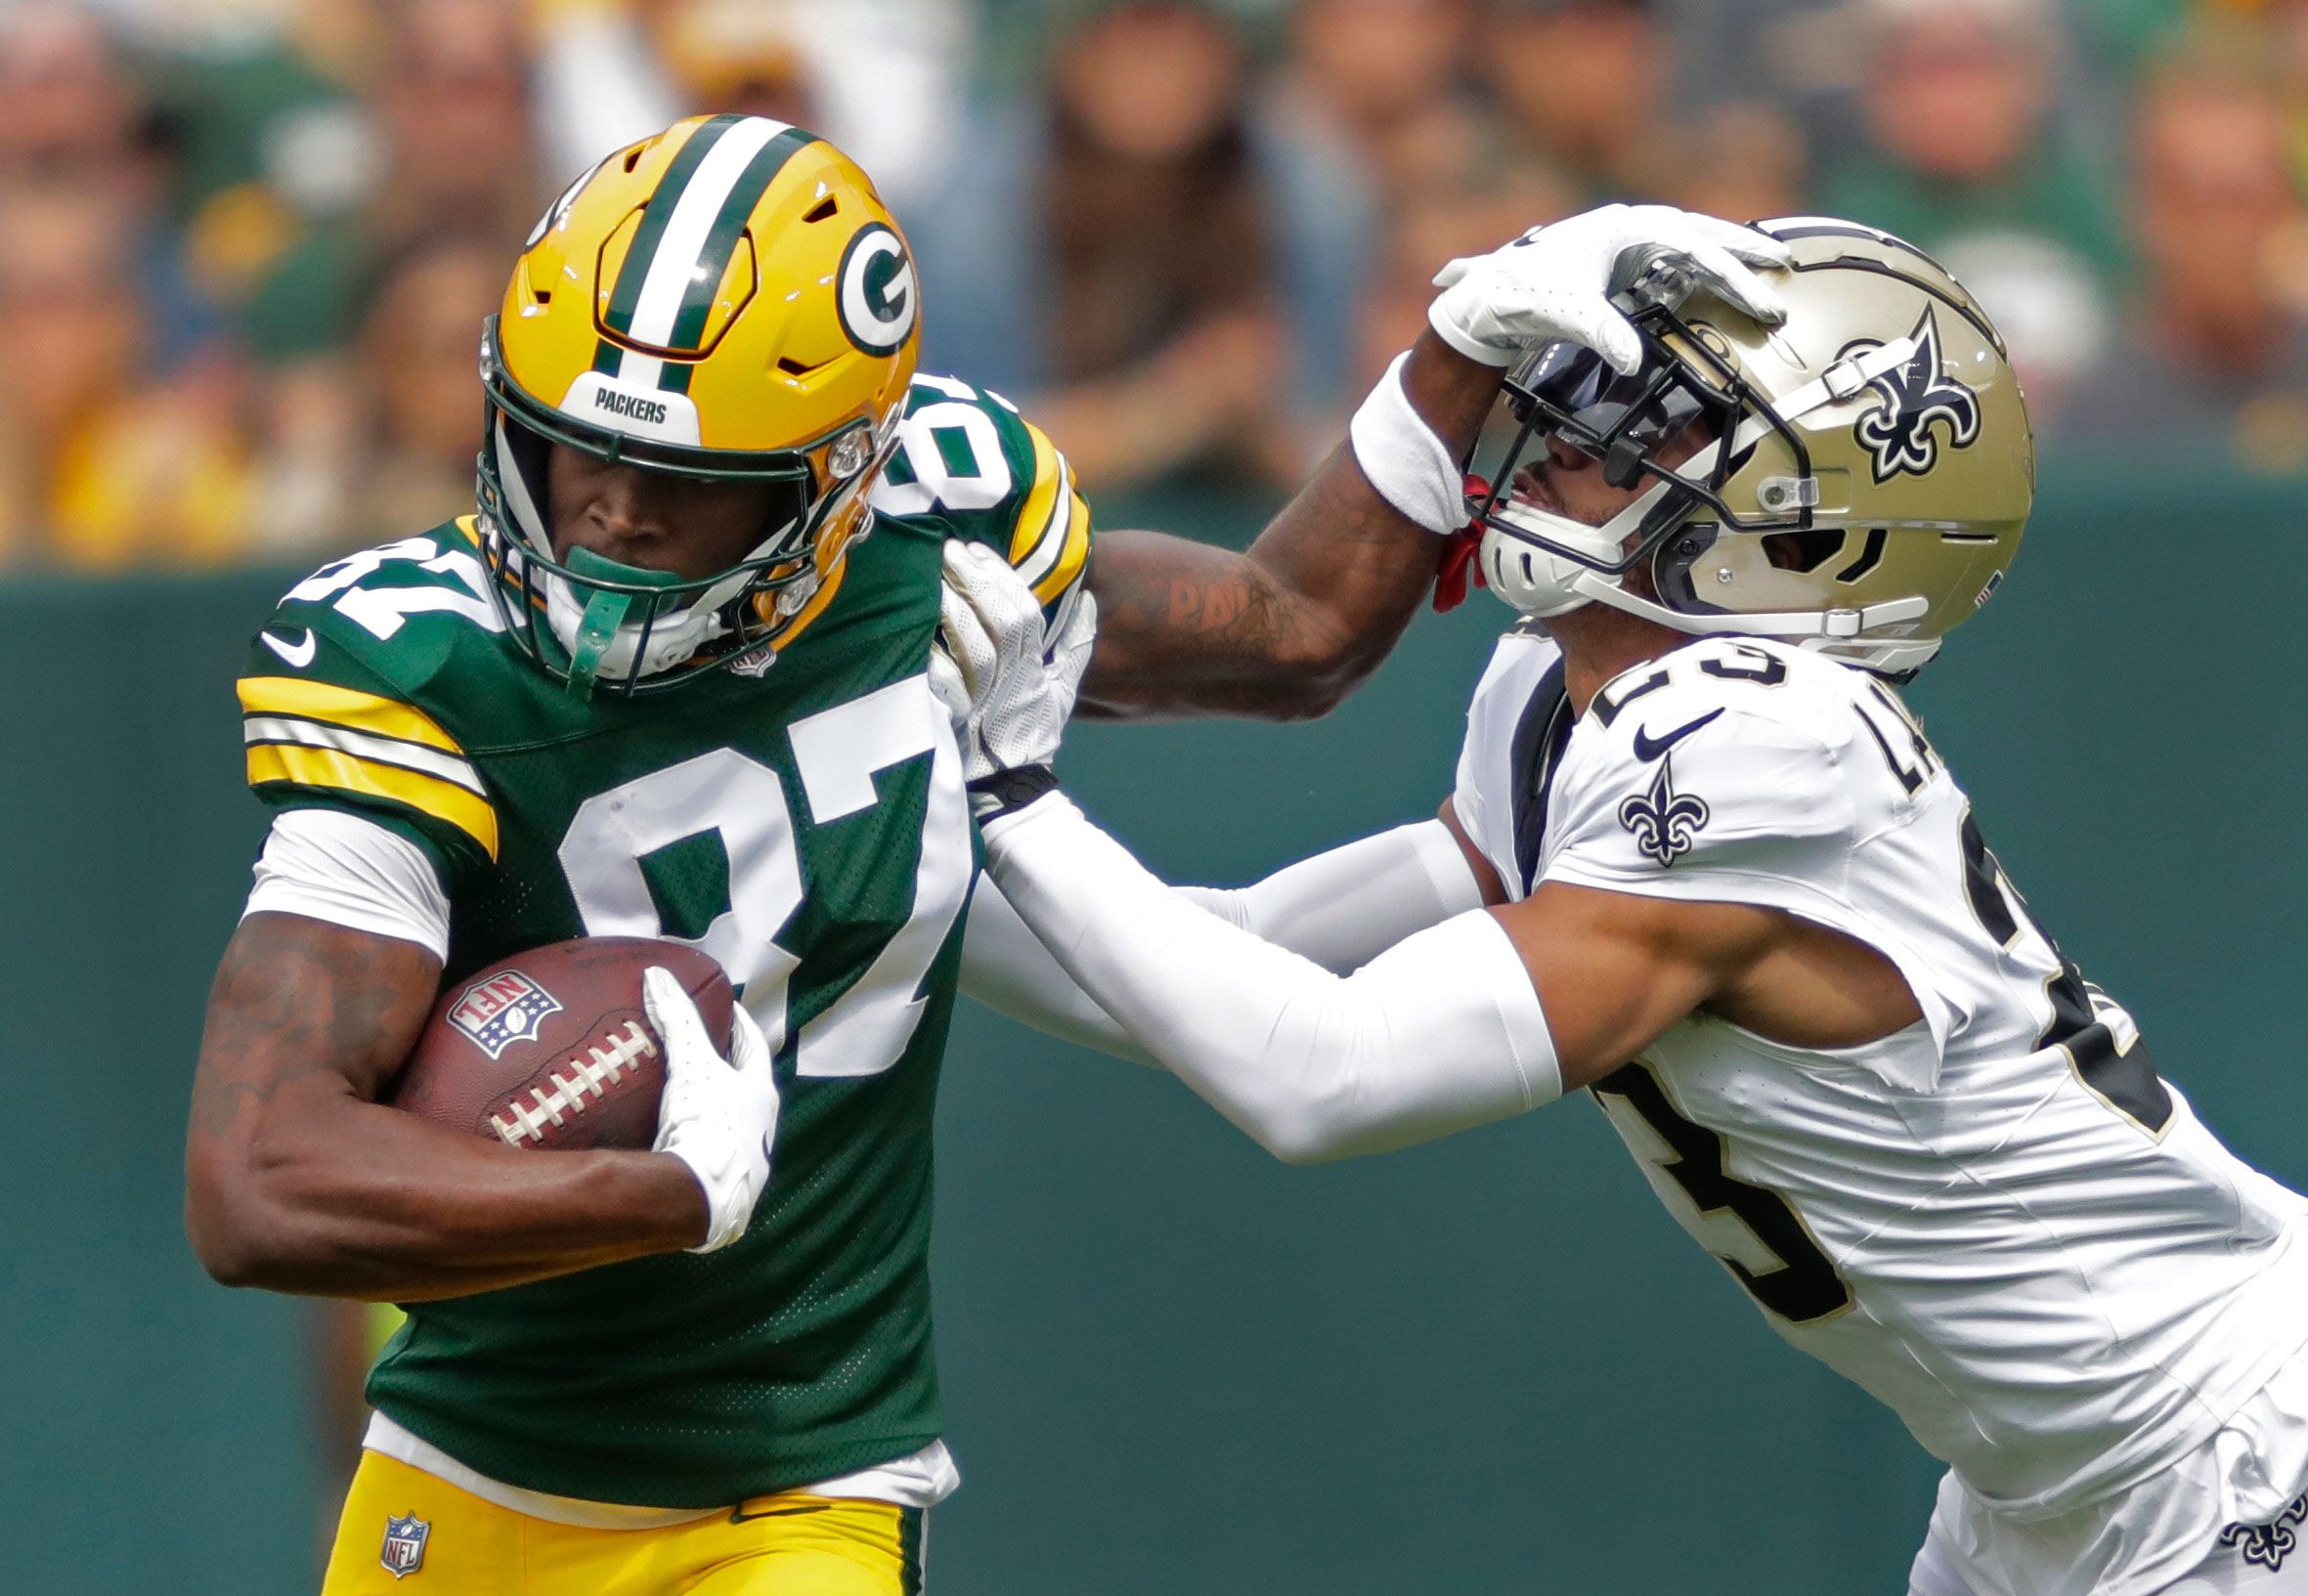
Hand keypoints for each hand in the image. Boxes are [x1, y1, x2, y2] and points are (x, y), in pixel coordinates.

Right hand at [645, 968, 777, 1253]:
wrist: (700, 1197)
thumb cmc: (706, 1122)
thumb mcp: (691, 1064)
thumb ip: (677, 1019)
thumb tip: (658, 974)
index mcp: (762, 1095)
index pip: (755, 1049)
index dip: (740, 1027)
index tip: (728, 1009)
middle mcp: (762, 1129)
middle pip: (747, 1089)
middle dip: (728, 1069)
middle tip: (704, 1050)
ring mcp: (747, 1163)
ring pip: (733, 1126)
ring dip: (715, 1110)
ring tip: (687, 1095)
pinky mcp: (725, 1192)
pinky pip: (711, 1157)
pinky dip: (697, 1143)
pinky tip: (676, 1144)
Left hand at [933, 541, 1087, 814]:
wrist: (1011, 790)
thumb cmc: (1031, 735)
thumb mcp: (1063, 693)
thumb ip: (1077, 647)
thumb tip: (1090, 601)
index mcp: (1035, 671)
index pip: (1028, 615)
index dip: (1005, 579)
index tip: (978, 551)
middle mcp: (1013, 682)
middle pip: (1003, 622)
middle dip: (978, 581)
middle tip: (951, 549)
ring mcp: (985, 701)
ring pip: (975, 646)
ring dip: (955, 608)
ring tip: (934, 575)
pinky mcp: (956, 720)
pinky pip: (943, 682)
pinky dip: (931, 653)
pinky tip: (915, 625)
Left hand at [1428, 205, 1792, 374]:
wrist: (1492, 295)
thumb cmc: (1526, 293)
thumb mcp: (1567, 312)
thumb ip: (1604, 333)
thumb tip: (1634, 361)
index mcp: (1626, 227)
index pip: (1693, 247)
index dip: (1731, 272)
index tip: (1762, 294)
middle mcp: (1633, 227)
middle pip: (1701, 233)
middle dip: (1743, 250)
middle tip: (1784, 264)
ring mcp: (1630, 243)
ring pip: (1691, 243)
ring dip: (1727, 257)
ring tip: (1768, 269)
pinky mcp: (1624, 263)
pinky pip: (1674, 261)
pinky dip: (1702, 270)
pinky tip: (1720, 284)